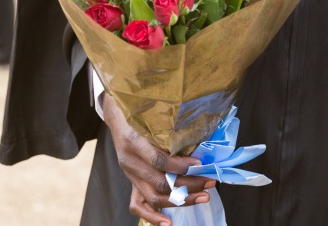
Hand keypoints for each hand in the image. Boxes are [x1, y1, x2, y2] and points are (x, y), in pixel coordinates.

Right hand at [102, 94, 215, 225]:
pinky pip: (138, 205)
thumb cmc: (138, 111)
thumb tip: (200, 135)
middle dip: (189, 184)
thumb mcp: (151, 114)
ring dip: (181, 199)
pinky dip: (153, 216)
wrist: (117, 116)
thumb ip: (168, 126)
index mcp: (132, 142)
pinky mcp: (131, 182)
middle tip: (211, 182)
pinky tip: (168, 223)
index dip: (180, 166)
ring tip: (203, 196)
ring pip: (154, 196)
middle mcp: (129, 162)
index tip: (200, 164)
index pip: (158, 160)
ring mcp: (130, 174)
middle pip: (160, 182)